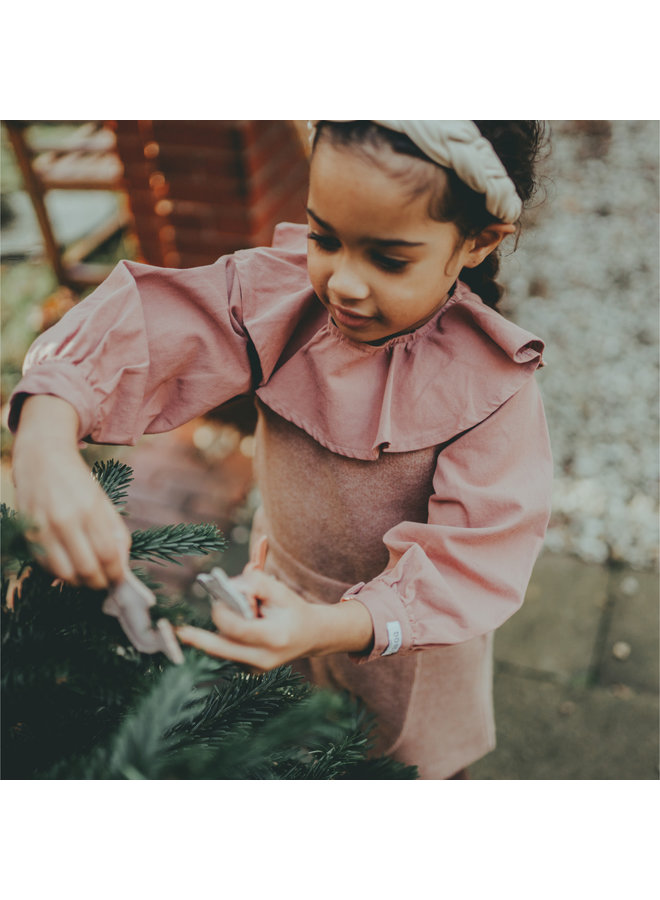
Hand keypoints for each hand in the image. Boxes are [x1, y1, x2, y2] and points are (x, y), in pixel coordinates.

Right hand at [12, 395, 130, 588]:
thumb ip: (116, 532)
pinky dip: (60, 573)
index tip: (119, 580)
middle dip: (99, 583)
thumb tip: (122, 564)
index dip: (115, 574)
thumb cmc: (77, 481)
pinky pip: (46, 566)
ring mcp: (43, 528)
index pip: (108, 555)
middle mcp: (65, 520)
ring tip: (87, 577)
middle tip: (105, 583)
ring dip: (79, 582)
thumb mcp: (104, 501)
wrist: (41, 457)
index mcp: (89, 509)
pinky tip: (69, 566)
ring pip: (65, 574)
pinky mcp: (28, 533)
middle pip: (87, 569)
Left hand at [176, 568, 373, 670]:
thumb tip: (228, 586)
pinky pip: (227, 651)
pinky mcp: (249, 671)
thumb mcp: (280, 591)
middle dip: (199, 638)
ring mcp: (256, 668)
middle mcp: (264, 659)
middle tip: (180, 631)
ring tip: (242, 615)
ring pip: (222, 648)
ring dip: (221, 630)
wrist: (312, 636)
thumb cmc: (293, 610)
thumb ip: (255, 583)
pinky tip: (241, 626)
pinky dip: (227, 637)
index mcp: (275, 637)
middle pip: (221, 650)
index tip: (217, 598)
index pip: (237, 628)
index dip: (222, 612)